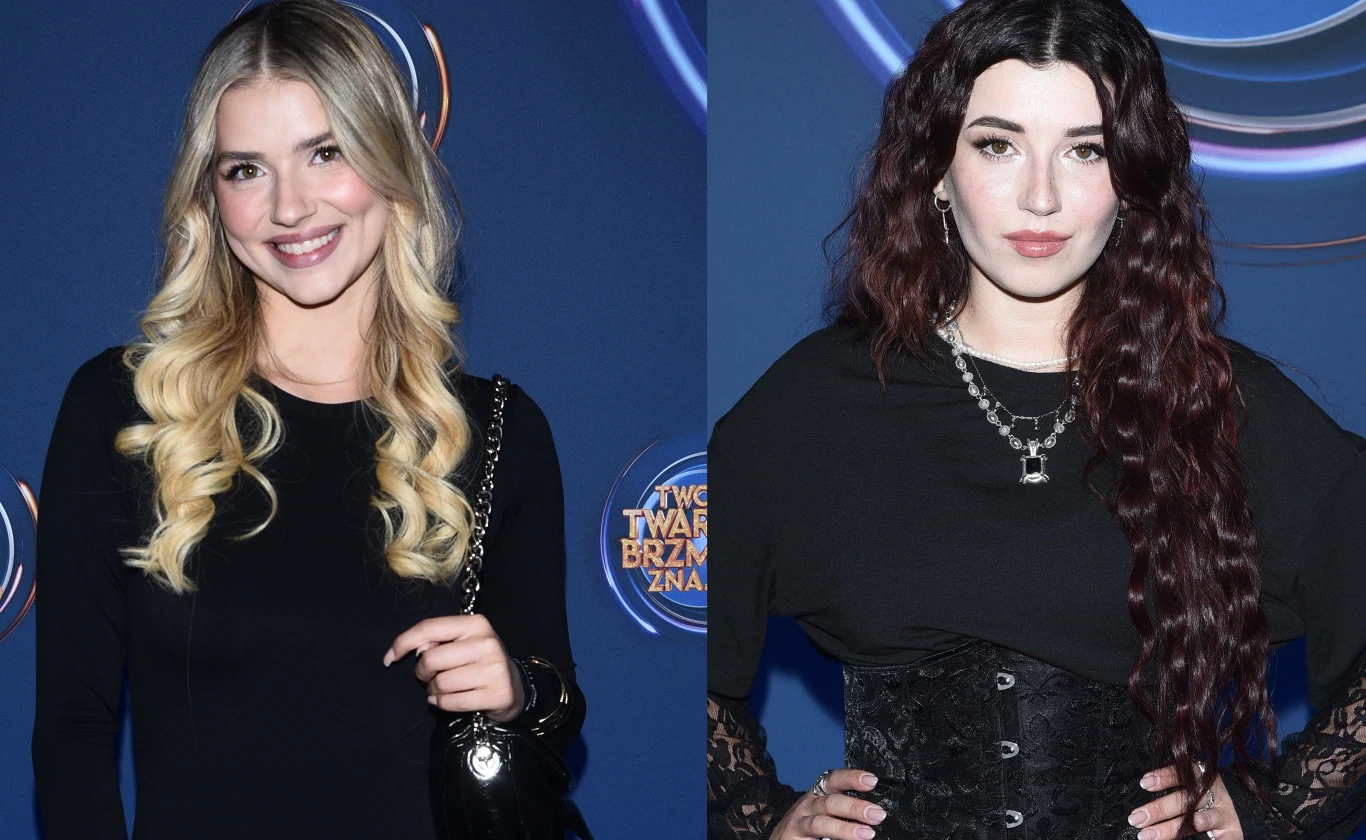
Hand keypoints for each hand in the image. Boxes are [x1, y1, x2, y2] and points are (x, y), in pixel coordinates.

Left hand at [383, 615, 524, 722]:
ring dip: (434, 691)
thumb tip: (416, 651)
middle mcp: (486, 642)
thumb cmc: (478, 661)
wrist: (513, 685)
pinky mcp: (497, 694)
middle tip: (431, 677)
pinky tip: (448, 701)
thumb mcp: (461, 643)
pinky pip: (451, 702)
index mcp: (475, 624)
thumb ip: (437, 641)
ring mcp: (494, 669)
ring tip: (444, 689)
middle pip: (430, 659)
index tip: (389, 658)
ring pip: (440, 683)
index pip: (429, 627)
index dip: (403, 642)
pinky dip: (442, 704)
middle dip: (422, 673)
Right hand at [770, 768, 885, 839]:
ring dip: (845, 829)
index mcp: (818, 794)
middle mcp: (807, 805)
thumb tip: (873, 813)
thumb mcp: (825, 810)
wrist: (782, 839)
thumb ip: (844, 809)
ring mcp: (799, 823)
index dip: (852, 778)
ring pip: (821, 823)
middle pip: (830, 802)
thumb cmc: (809, 824)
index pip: (834, 780)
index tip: (872, 781)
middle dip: (855, 807)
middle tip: (877, 814)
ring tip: (867, 834)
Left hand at [1127, 764, 1243, 839]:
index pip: (1183, 774)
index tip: (1144, 784)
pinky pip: (1214, 839)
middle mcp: (1215, 794)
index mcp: (1204, 778)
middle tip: (1136, 818)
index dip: (1163, 777)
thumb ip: (1176, 788)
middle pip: (1185, 800)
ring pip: (1195, 821)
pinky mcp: (1232, 832)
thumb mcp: (1194, 787)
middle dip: (1158, 809)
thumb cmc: (1206, 798)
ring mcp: (1223, 814)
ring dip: (1168, 829)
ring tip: (1147, 835)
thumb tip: (1145, 798)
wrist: (1245, 809)